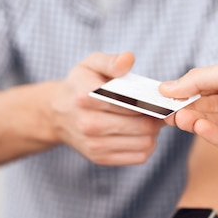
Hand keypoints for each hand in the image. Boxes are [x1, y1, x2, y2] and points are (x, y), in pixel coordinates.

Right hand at [51, 51, 164, 165]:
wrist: (56, 113)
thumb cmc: (80, 84)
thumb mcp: (90, 64)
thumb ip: (111, 61)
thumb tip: (128, 59)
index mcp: (86, 96)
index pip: (131, 102)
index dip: (152, 101)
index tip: (159, 98)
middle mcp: (88, 123)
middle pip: (142, 125)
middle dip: (157, 117)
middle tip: (161, 109)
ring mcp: (93, 144)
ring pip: (144, 143)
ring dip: (154, 132)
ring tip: (151, 119)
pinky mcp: (100, 158)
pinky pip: (139, 156)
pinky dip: (147, 145)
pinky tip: (141, 133)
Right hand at [160, 61, 217, 161]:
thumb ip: (198, 80)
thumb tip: (169, 86)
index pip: (204, 87)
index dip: (184, 91)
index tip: (162, 96)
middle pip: (206, 107)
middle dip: (186, 108)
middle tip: (165, 111)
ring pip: (213, 125)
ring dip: (195, 122)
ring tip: (179, 119)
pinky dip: (210, 134)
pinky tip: (198, 127)